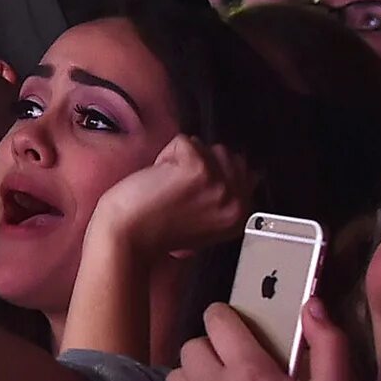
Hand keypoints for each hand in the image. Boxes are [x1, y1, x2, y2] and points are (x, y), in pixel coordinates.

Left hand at [91, 135, 253, 258]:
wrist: (127, 238)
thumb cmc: (156, 232)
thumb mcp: (206, 222)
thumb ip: (228, 198)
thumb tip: (253, 172)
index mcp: (241, 215)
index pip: (244, 170)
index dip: (212, 173)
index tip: (192, 192)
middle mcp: (236, 201)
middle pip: (225, 153)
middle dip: (198, 164)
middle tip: (177, 193)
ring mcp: (219, 184)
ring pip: (204, 146)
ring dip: (180, 160)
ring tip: (168, 188)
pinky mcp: (197, 169)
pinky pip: (182, 142)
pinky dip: (164, 156)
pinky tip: (158, 181)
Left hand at [167, 302, 357, 380]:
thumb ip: (329, 346)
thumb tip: (312, 305)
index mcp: (252, 375)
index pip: (217, 320)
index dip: (228, 319)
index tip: (240, 330)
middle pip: (191, 346)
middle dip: (213, 349)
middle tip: (237, 368)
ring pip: (175, 378)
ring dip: (195, 379)